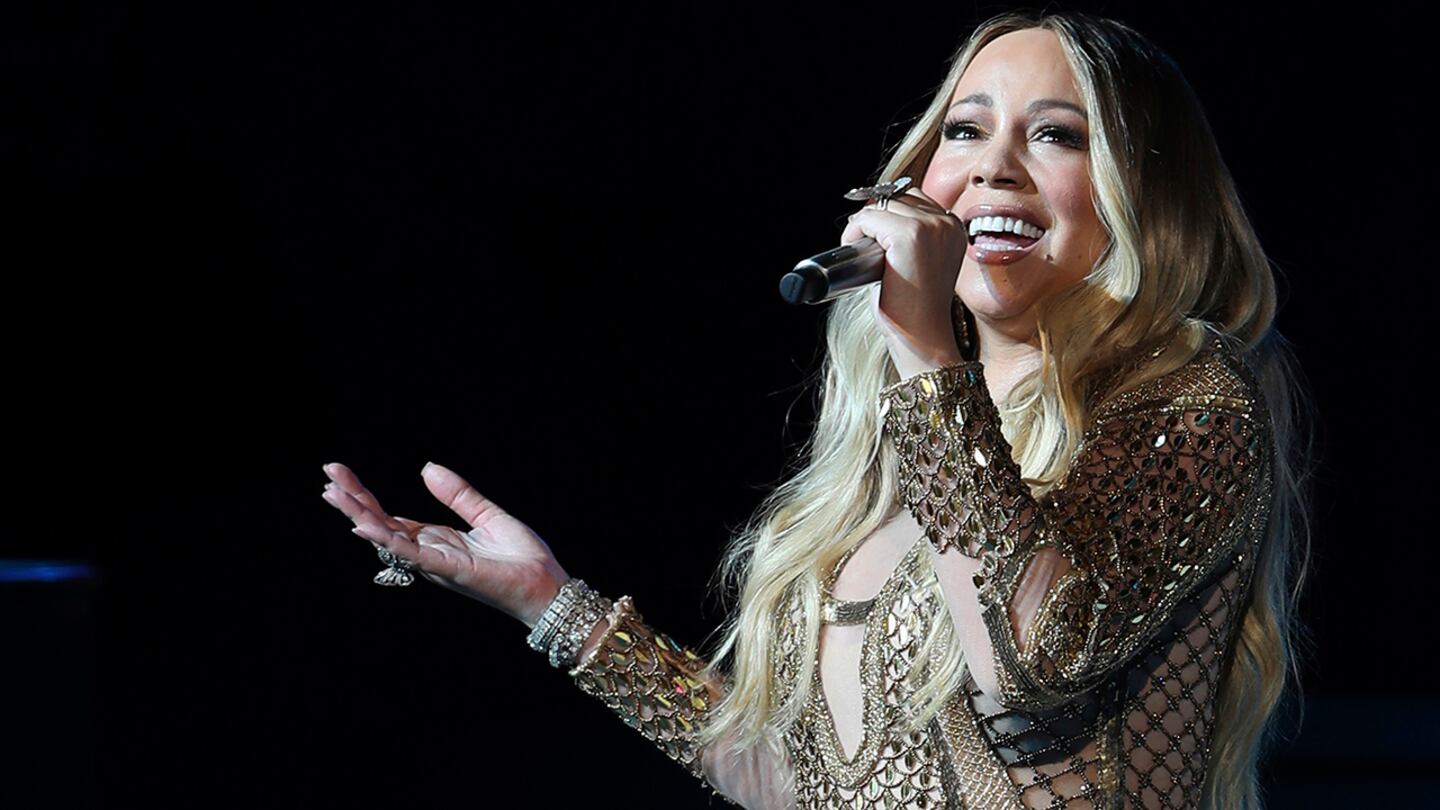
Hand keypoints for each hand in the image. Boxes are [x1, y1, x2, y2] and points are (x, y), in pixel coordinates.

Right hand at [321, 461, 569, 628]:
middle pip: (381, 524)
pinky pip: (412, 555)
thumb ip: (458, 494)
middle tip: (327, 476)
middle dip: (354, 501)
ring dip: (360, 516)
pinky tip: (364, 525)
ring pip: (388, 538)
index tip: (339, 473)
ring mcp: (436, 563)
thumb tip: (426, 467)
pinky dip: (388, 540)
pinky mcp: (450, 570)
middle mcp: (429, 554)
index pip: (390, 517)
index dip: (364, 497)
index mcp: (436, 540)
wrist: (549, 585)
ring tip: (334, 494)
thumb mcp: (488, 515)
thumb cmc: (523, 558)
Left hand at [840, 186, 966, 373]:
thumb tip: (874, 212)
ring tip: (862, 253)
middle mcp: (947, 223)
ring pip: (881, 205)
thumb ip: (907, 235)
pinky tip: (856, 252)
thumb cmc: (914, 309)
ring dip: (863, 225)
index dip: (888, 215)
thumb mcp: (918, 263)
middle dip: (874, 218)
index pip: (913, 198)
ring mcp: (930, 227)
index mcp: (954, 228)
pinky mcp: (909, 236)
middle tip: (864, 248)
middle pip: (895, 197)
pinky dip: (854, 231)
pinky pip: (868, 217)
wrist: (923, 338)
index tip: (875, 239)